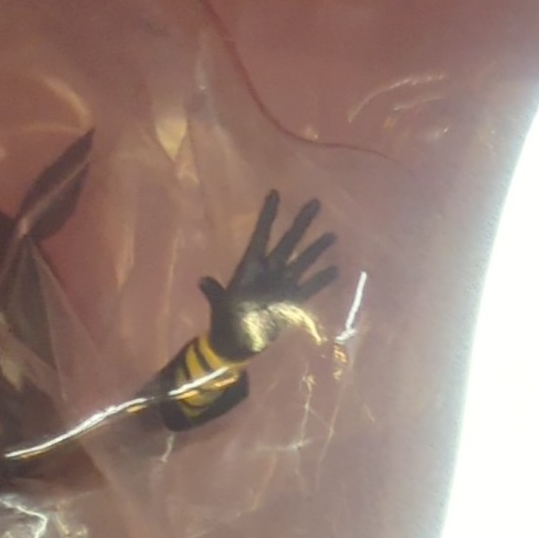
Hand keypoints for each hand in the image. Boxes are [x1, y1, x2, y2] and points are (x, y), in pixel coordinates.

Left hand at [200, 193, 338, 361]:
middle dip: (301, 223)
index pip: (261, 235)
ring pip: (302, 261)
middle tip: (315, 202)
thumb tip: (202, 282)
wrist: (236, 344)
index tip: (274, 193)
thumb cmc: (224, 322)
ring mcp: (282, 284)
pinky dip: (321, 280)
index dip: (268, 215)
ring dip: (316, 248)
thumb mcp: (220, 306)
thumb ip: (215, 293)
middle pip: (288, 242)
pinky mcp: (291, 301)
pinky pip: (309, 287)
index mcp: (250, 267)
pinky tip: (335, 269)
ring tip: (332, 234)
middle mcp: (269, 271)